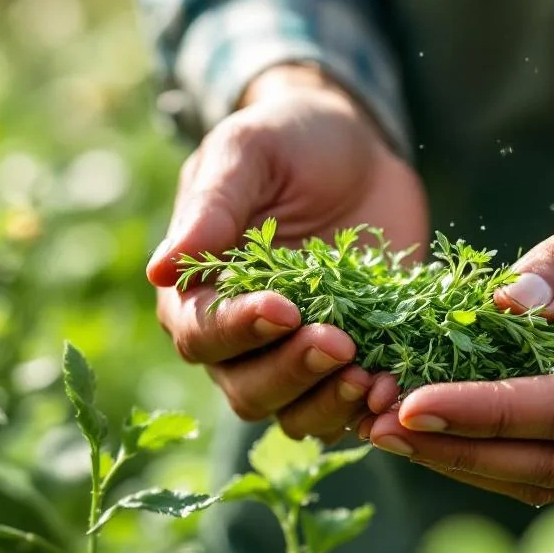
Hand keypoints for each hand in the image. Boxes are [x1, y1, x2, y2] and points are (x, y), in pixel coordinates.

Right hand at [148, 65, 428, 442]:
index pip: (202, 333)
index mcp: (196, 293)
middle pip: (247, 388)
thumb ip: (210, 208)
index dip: (239, 329)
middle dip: (292, 373)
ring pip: (296, 414)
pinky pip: (350, 409)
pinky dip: (370, 409)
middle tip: (339, 342)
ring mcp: (295, 356)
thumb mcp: (247, 152)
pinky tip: (396, 388)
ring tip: (373, 377)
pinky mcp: (351, 361)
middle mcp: (239, 339)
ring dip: (331, 404)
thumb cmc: (286, 138)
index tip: (285, 308)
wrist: (356, 145)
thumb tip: (157, 271)